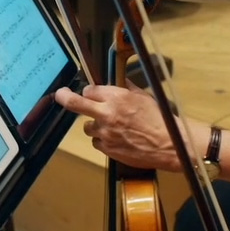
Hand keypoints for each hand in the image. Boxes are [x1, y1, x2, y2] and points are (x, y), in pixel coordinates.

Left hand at [54, 84, 202, 172]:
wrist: (168, 144)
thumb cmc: (159, 118)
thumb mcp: (143, 97)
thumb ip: (126, 89)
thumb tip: (118, 82)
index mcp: (117, 97)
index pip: (90, 90)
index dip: (91, 92)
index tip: (91, 93)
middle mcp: (107, 113)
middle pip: (75, 103)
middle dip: (65, 97)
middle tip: (60, 94)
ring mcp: (105, 132)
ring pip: (88, 126)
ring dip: (95, 125)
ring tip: (111, 126)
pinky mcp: (107, 148)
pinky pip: (97, 142)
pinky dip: (104, 140)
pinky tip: (117, 138)